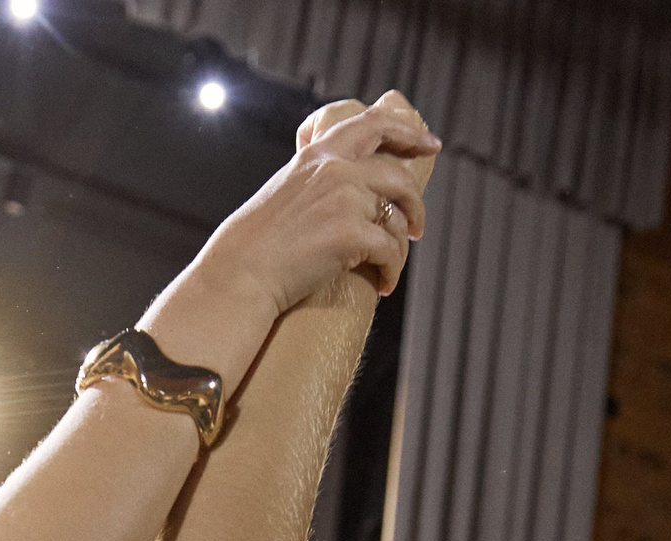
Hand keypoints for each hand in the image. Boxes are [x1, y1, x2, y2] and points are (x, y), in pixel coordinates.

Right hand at [144, 92, 438, 379]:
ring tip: (394, 262)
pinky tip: (382, 285)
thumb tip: (347, 192)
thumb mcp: (285, 193)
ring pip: (398, 214)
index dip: (406, 131)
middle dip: (416, 200)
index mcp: (317, 156)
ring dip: (404, 242)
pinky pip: (391, 251)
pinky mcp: (351, 234)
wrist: (239, 274)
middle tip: (417, 225)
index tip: (430, 143)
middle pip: (398, 172)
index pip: (371, 125)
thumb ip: (317, 182)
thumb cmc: (256, 246)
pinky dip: (391, 271)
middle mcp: (334, 170)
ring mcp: (344, 199)